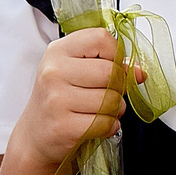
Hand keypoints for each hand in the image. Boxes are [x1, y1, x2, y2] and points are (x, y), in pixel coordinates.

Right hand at [11, 30, 134, 174]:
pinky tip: (98, 125)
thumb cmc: (59, 99)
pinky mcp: (63, 126)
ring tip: (102, 111)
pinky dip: (109, 126)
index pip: (101, 38)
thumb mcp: (76, 72)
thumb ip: (108, 64)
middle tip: (110, 94)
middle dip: (119, 87)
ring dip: (116, 109)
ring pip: (111, 100)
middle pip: (110, 72)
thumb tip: (140, 72)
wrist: (34, 136)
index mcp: (58, 51)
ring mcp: (56, 99)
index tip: (112, 66)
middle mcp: (54, 72)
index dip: (116, 54)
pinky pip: (105, 123)